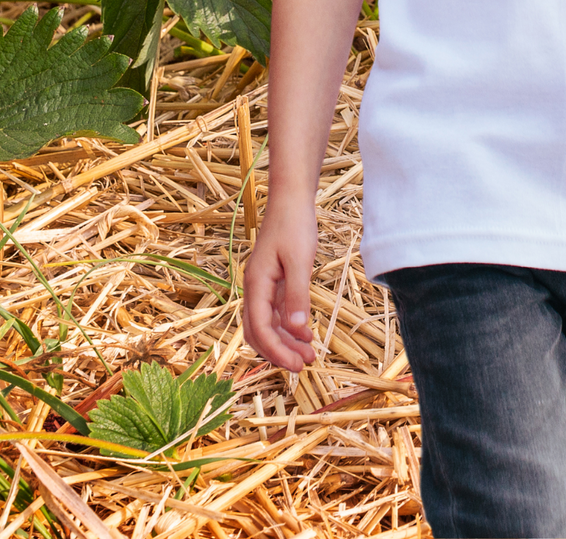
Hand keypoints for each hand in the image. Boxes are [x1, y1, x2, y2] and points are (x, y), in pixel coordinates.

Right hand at [242, 200, 317, 370]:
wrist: (292, 199)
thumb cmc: (294, 225)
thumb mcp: (300, 260)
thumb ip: (297, 295)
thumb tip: (296, 330)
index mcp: (256, 284)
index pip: (259, 328)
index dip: (276, 350)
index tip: (297, 365)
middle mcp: (256, 288)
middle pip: (259, 331)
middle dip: (279, 351)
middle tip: (304, 366)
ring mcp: (264, 285)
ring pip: (269, 324)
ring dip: (286, 341)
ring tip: (309, 355)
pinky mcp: (275, 281)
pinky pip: (278, 312)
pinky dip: (290, 326)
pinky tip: (307, 335)